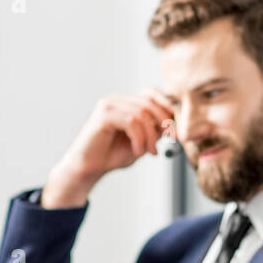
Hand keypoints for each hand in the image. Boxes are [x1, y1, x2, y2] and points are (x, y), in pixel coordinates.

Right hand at [40, 90, 175, 207]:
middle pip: (148, 102)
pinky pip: (131, 121)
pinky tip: (138, 151)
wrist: (89, 168)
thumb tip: (172, 122)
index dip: (166, 106)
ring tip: (150, 152)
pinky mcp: (103, 115)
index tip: (174, 126)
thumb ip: (154, 130)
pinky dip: (139, 138)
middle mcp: (116, 101)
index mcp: (124, 103)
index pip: (150, 93)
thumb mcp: (141, 142)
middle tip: (169, 140)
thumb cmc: (112, 156)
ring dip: (151, 135)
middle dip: (163, 122)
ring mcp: (108, 106)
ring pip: (141, 114)